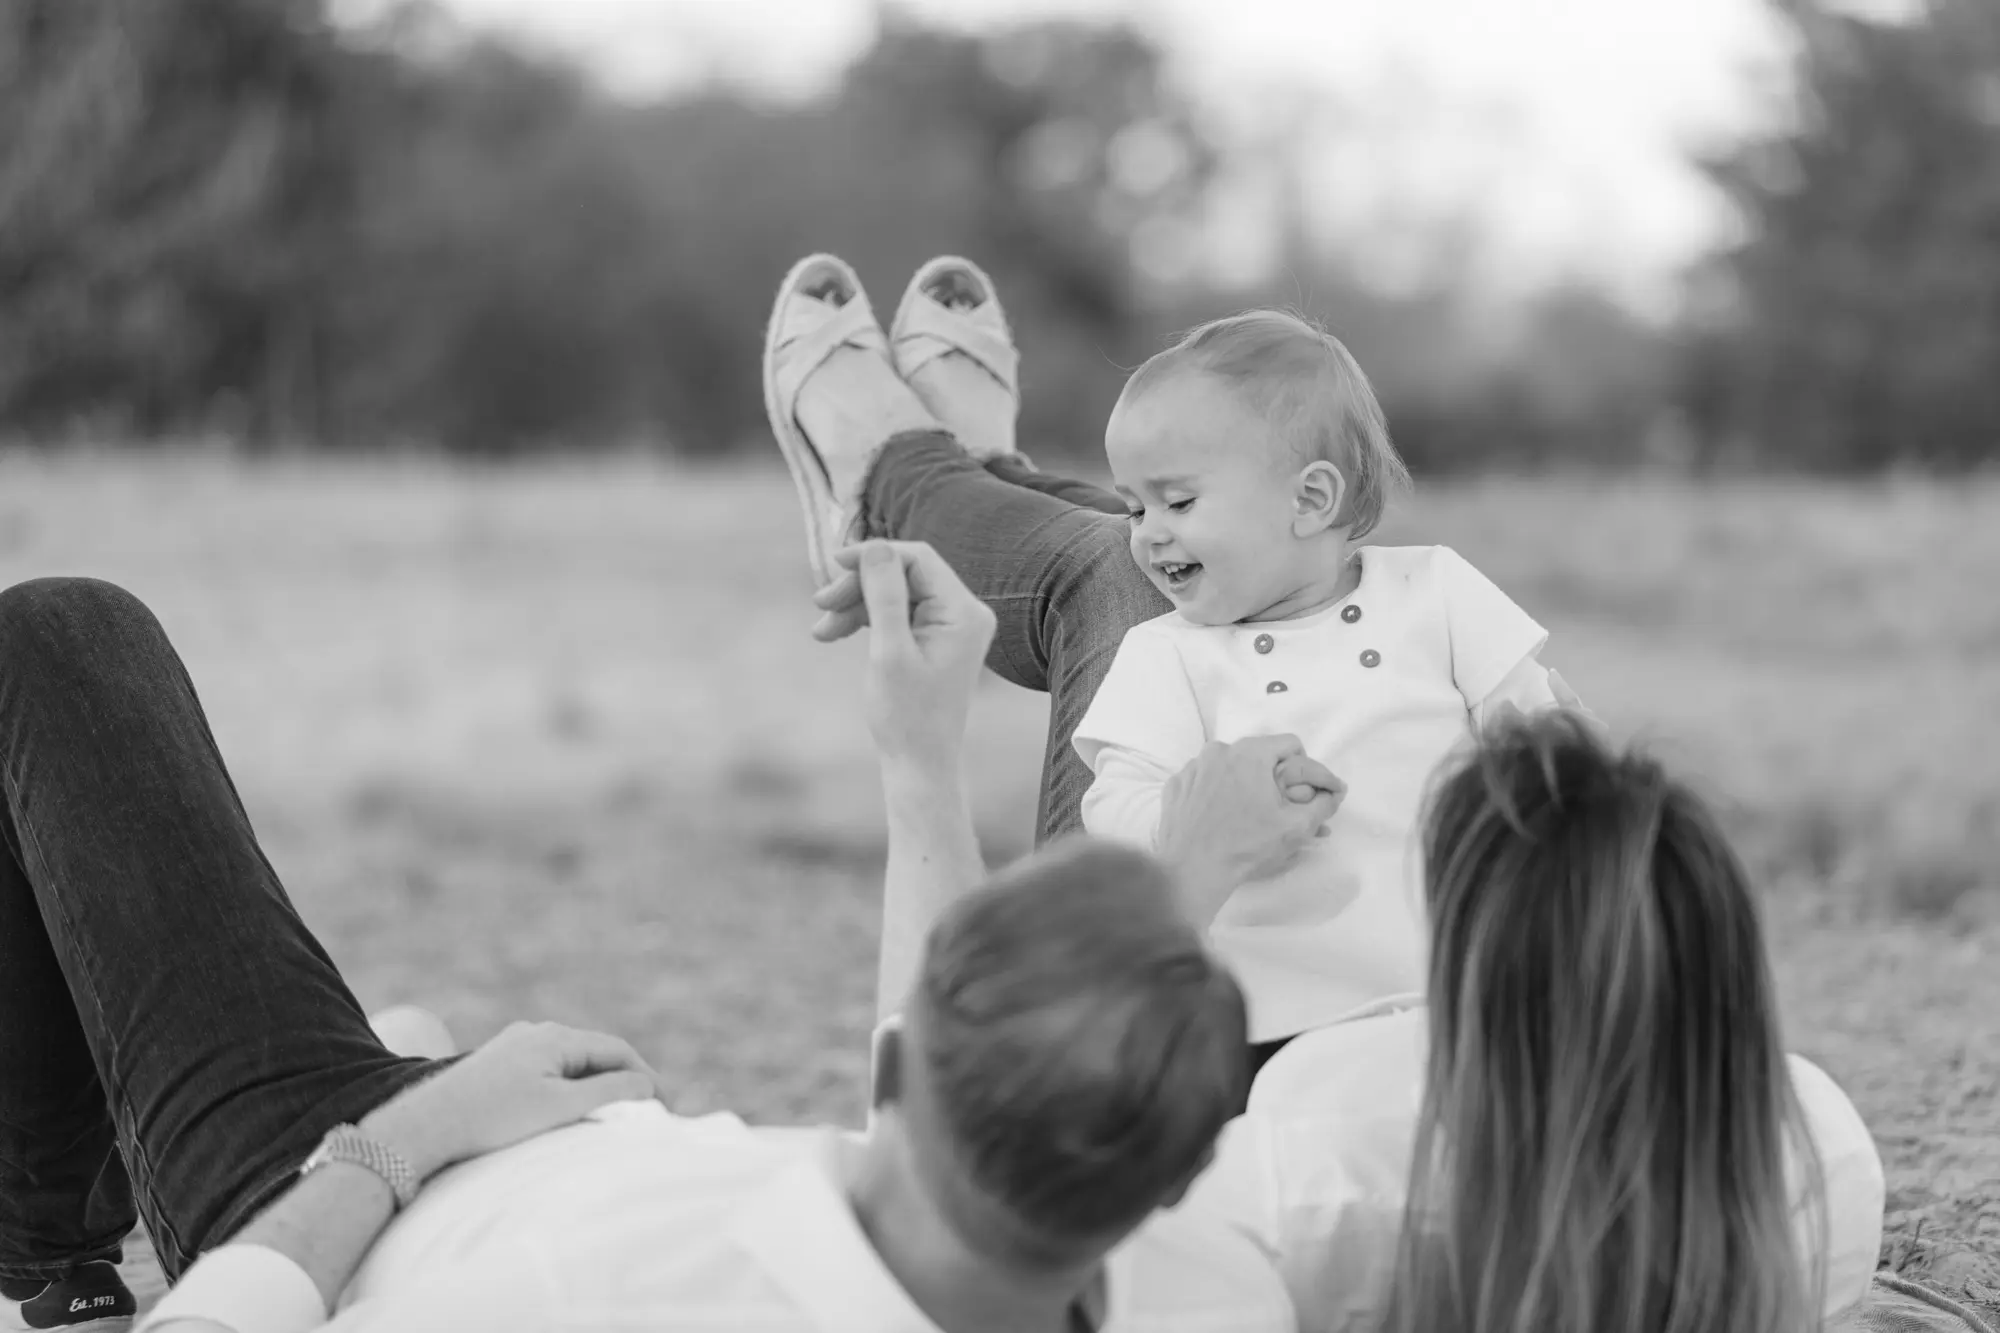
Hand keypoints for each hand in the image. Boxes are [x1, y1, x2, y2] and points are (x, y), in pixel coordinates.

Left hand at [360, 1021, 664, 1182]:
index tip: (662, 1108)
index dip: (645, 1078)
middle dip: (621, 1081)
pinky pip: (546, 1071)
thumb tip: (646, 1085)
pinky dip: (566, 1089)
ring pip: (569, 1063)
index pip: (618, 1051)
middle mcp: (537, 1031)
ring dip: (593, 1086)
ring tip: (607, 1117)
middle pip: (595, 1053)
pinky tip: (564, 1112)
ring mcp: (514, 1046)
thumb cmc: (494, 1119)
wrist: (423, 1128)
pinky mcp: (496, 1064)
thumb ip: (610, 1093)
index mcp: (557, 1036)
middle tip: (641, 1115)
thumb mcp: (561, 1107)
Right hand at [812, 540, 995, 766]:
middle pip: (905, 574)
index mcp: (964, 612)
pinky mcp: (935, 639)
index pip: (917, 559)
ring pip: (896, 594)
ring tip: (821, 631)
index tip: (833, 564)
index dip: (874, 555)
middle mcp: (965, 613)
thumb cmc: (906, 716)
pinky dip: (866, 620)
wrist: (919, 764)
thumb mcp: (889, 652)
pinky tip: (834, 633)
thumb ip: (883, 596)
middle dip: (860, 586)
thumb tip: (875, 547)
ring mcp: (951, 626)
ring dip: (856, 605)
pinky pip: (898, 613)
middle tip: (820, 605)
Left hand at [1157, 736, 1345, 923]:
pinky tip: (1218, 817)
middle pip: (1257, 755)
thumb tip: (1334, 793)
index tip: (1304, 792)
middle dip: (1272, 777)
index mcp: (1250, 752)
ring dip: (1242, 783)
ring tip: (1247, 814)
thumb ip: (1323, 805)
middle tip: (1277, 807)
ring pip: (1228, 766)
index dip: (1305, 767)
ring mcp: (1192, 766)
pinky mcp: (1175, 785)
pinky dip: (1214, 793)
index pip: (1290, 744)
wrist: (1193, 868)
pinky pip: (1203, 780)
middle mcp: (1219, 750)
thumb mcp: (1296, 827)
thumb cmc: (1247, 845)